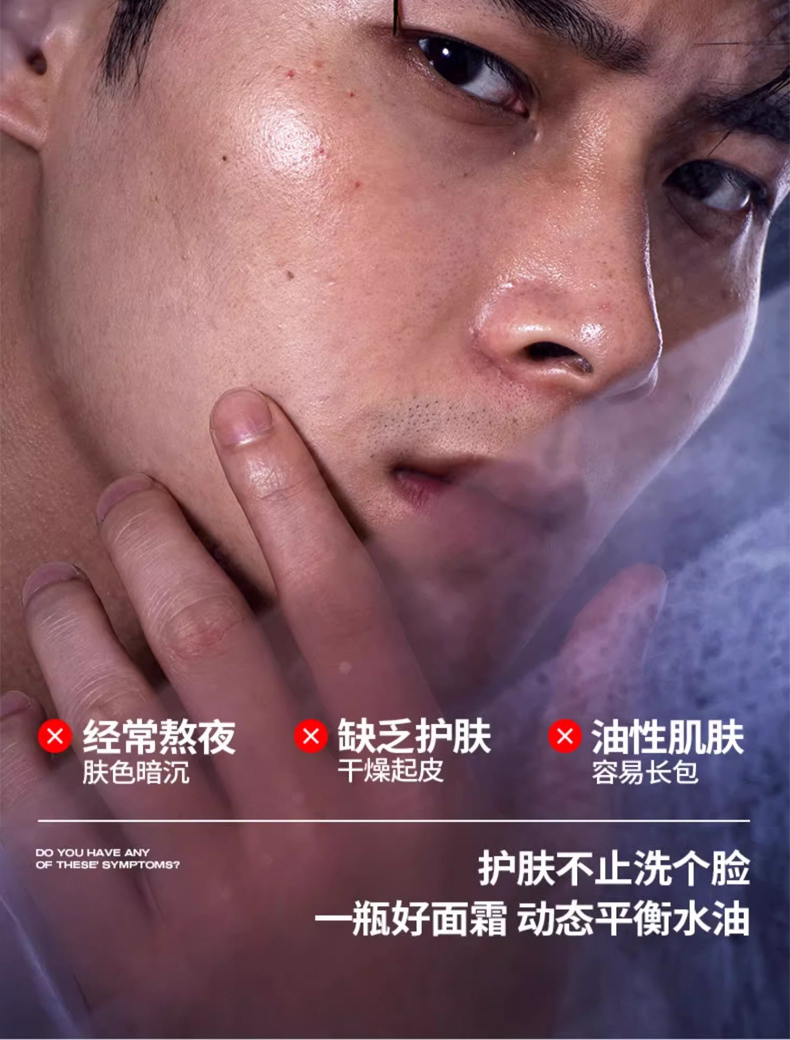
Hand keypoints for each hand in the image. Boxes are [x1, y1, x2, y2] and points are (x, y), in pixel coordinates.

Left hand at [1, 388, 664, 1037]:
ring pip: (121, 742)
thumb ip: (575, 722)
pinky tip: (4, 717)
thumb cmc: (478, 987)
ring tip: (54, 582)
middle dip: (158, 551)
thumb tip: (630, 594)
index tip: (243, 417)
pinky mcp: (140, 983)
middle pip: (212, 657)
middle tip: (128, 493)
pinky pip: (59, 863)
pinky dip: (17, 780)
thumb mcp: (549, 863)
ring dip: (75, 644)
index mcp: (408, 802)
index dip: (292, 503)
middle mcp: (305, 840)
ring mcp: (213, 913)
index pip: (344, 616)